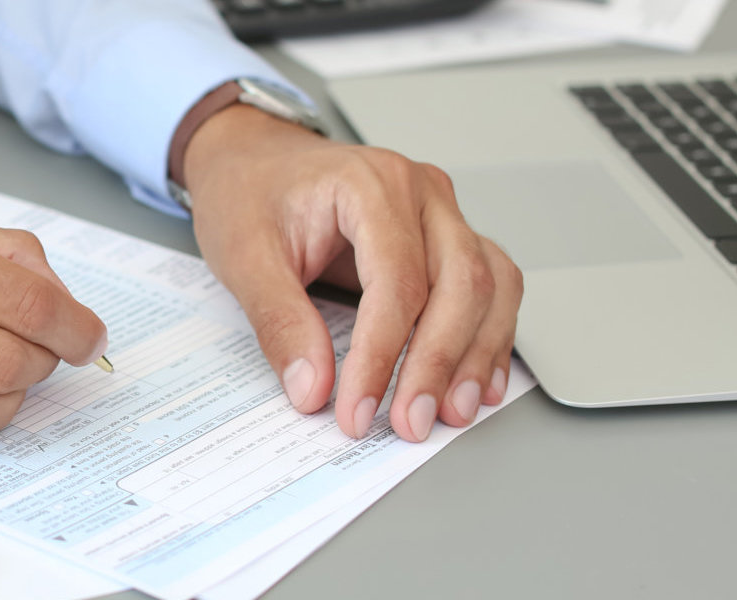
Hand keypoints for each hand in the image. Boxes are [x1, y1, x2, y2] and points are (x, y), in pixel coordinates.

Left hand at [182, 105, 522, 442]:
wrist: (253, 161)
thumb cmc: (250, 192)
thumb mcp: (245, 257)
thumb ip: (280, 322)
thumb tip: (312, 386)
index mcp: (370, 185)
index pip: (397, 283)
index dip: (382, 357)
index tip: (358, 410)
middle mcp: (420, 193)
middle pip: (460, 284)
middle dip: (439, 365)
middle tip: (411, 423)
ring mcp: (440, 214)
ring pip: (490, 286)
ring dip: (476, 356)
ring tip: (452, 412)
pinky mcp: (446, 238)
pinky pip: (491, 286)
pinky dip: (489, 336)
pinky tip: (478, 382)